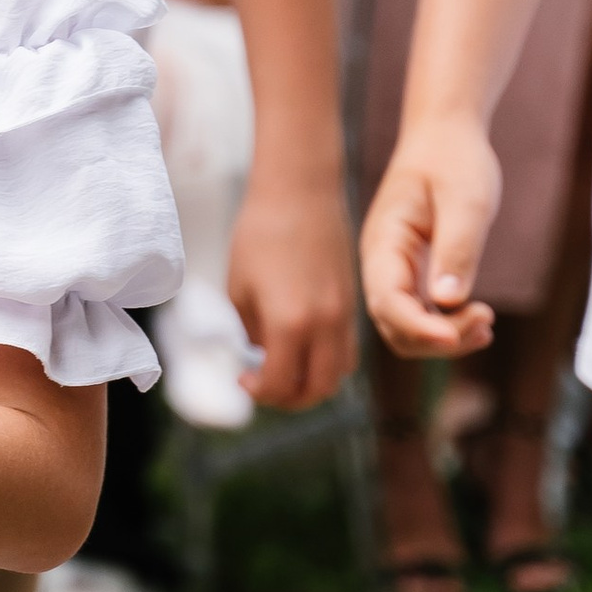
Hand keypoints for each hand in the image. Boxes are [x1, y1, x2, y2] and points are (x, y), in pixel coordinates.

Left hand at [226, 171, 357, 407]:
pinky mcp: (353, 303)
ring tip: (284, 368)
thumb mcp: (239, 288)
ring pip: (338, 374)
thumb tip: (260, 354)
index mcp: (291, 324)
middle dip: (288, 399)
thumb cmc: (259, 235)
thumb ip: (251, 330)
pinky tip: (303, 346)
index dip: (259, 392)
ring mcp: (344, 316)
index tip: (243, 378)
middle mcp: (325, 326)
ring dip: (312, 383)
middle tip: (263, 384)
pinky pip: (348, 350)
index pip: (281, 385)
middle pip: (317, 390)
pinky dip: (328, 362)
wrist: (299, 193)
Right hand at [360, 113, 500, 360]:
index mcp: (384, 242)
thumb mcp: (466, 200)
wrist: (444, 137)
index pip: (388, 301)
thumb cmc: (453, 161)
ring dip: (444, 337)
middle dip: (437, 338)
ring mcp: (394, 271)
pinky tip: (479, 320)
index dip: (419, 327)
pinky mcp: (412, 274)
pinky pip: (420, 314)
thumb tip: (448, 303)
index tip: (457, 335)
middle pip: (394, 325)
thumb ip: (456, 249)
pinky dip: (447, 326)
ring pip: (406, 327)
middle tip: (486, 321)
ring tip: (486, 325)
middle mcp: (381, 263)